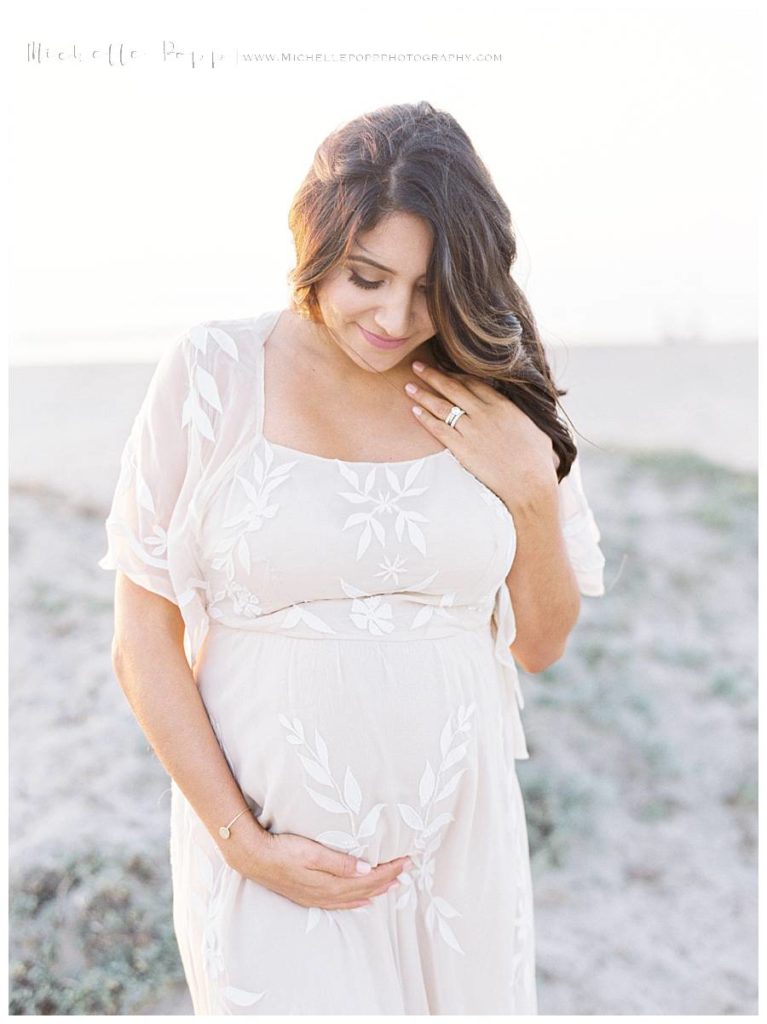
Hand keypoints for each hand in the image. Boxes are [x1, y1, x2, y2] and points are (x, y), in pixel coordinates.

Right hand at [230, 829, 412, 909]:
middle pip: (365, 889)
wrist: (253, 857)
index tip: (407, 861)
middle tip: (408, 869)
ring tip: (394, 886)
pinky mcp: (309, 895)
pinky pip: (341, 902)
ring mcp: (317, 897)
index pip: (369, 879)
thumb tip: (368, 870)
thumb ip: (340, 863)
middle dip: (388, 880)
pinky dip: (356, 900)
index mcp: (330, 883)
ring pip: (354, 897)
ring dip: (376, 890)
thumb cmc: (282, 850)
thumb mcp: (312, 852)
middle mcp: (327, 894)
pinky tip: (363, 900)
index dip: (389, 871)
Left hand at [405, 360, 557, 510]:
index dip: (455, 374)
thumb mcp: (536, 429)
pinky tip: (414, 410)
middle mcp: (485, 413)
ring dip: (423, 394)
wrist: (530, 483)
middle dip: (433, 375)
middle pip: (453, 388)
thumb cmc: (538, 461)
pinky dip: (425, 418)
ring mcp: (472, 430)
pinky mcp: (462, 448)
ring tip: (408, 385)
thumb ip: (522, 418)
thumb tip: (521, 417)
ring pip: (442, 406)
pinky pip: (439, 429)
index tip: (444, 369)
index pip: (474, 383)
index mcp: (503, 405)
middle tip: (417, 365)